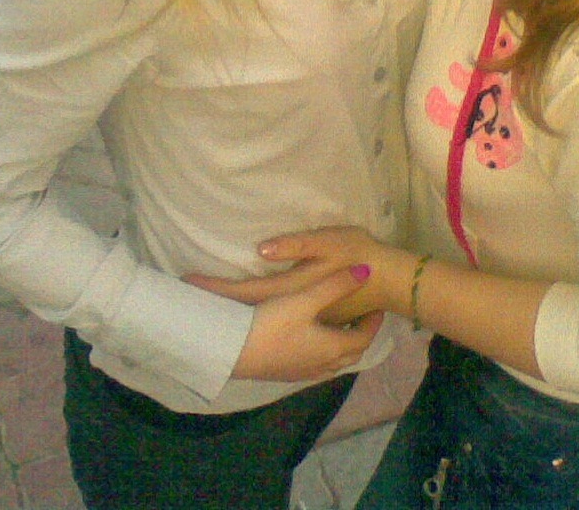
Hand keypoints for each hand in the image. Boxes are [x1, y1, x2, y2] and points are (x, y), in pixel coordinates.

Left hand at [185, 226, 403, 329]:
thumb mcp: (327, 243)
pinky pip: (272, 334)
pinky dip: (253, 327)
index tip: (187, 282)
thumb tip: (262, 249)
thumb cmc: (358, 254)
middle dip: (215, 310)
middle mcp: (292, 320)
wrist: (391, 281)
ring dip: (233, 320)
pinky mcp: (312, 334)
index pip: (243, 294)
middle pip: (244, 317)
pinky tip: (250, 322)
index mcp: (291, 295)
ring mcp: (303, 333)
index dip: (216, 290)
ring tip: (209, 310)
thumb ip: (295, 246)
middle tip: (188, 298)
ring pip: (259, 329)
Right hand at [197, 265, 383, 381]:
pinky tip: (311, 337)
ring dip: (341, 344)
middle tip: (361, 315)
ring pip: (333, 361)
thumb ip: (336, 284)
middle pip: (351, 353)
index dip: (374, 323)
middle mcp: (322, 365)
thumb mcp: (305, 298)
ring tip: (338, 323)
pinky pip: (316, 364)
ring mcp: (303, 373)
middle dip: (359, 334)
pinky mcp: (286, 374)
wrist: (232, 352)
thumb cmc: (273, 324)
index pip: (364, 338)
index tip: (377, 307)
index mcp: (332, 348)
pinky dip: (323, 350)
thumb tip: (367, 271)